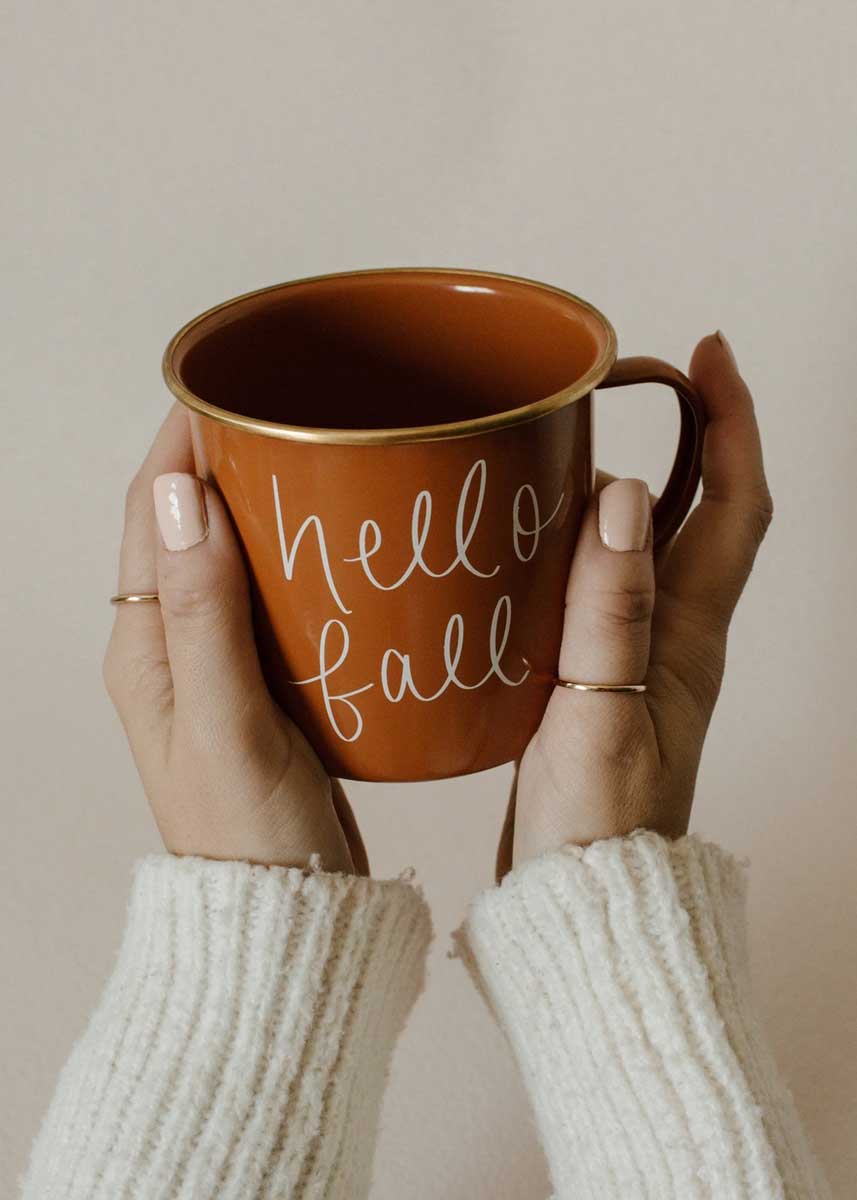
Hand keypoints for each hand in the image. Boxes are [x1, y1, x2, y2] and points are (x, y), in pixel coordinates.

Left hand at [103, 404, 367, 874]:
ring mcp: (222, 669)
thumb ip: (202, 615)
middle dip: (229, 463)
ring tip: (328, 462)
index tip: (231, 387)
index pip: (147, 515)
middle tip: (295, 415)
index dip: (180, 444)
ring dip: (270, 509)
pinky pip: (277, 603)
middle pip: (189, 526)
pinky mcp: (268, 689)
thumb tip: (174, 497)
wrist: (286, 920)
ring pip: (237, 560)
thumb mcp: (225, 724)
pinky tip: (351, 551)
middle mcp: (174, 650)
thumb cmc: (250, 840)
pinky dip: (306, 563)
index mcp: (145, 648)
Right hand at [497, 332, 772, 878]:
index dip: (732, 423)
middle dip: (688, 434)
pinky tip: (529, 537)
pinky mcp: (592, 677)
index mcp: (690, 633)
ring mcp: (636, 656)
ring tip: (577, 439)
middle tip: (641, 380)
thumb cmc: (599, 823)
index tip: (711, 354)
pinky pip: (597, 586)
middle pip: (699, 512)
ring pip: (645, 546)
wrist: (580, 900)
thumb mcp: (603, 711)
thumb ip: (611, 609)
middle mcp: (673, 634)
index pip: (734, 504)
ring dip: (629, 482)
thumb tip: (625, 492)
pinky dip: (576, 543)